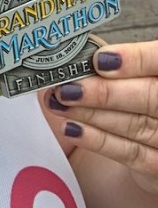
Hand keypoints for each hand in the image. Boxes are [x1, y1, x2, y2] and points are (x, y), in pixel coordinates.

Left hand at [44, 42, 157, 194]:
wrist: (154, 137)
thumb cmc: (141, 95)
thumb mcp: (136, 74)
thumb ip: (118, 63)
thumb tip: (81, 55)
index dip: (135, 59)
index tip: (100, 59)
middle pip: (149, 98)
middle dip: (105, 92)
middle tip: (69, 88)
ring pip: (135, 125)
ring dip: (91, 114)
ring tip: (60, 104)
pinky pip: (131, 153)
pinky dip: (98, 140)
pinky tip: (72, 129)